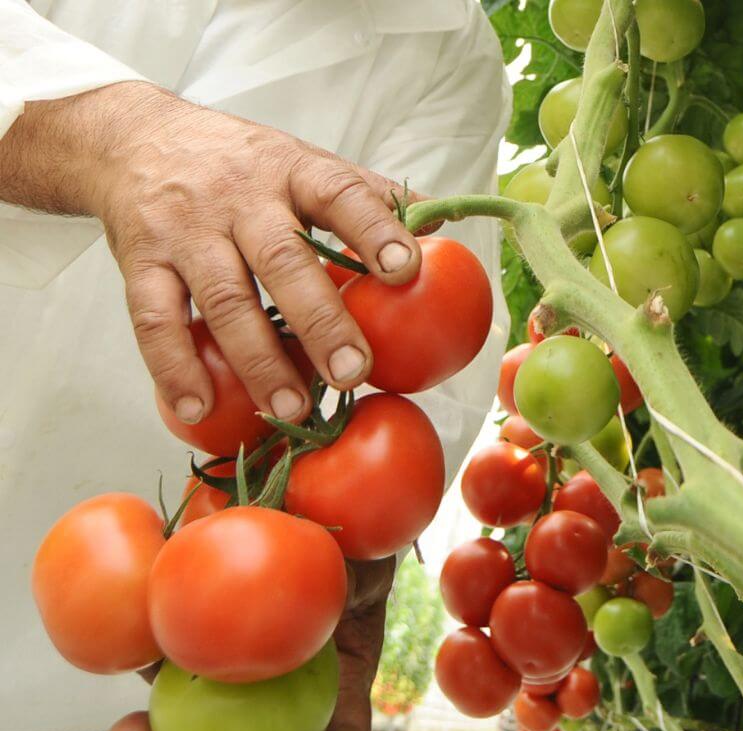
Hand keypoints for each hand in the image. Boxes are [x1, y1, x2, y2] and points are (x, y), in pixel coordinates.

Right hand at [0, 80, 433, 424]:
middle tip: (352, 372)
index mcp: (292, 171)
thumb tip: (440, 226)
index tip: (405, 270)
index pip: (340, 194)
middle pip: (283, 260)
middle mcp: (239, 198)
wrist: (133, 139)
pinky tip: (198, 408)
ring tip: (291, 409)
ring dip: (258, 361)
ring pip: (224, 300)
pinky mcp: (140, 261)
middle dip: (320, 321)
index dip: (374, 230)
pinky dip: (174, 368)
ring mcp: (186, 231)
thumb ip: (366, 195)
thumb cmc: (241, 164)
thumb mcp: (302, 162)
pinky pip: (155, 320)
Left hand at [106, 557, 395, 730]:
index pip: (344, 730)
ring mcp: (236, 674)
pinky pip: (167, 674)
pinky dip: (144, 689)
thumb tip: (336, 588)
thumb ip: (353, 573)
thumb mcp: (366, 553)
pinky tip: (118, 700)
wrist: (298, 502)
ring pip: (205, 728)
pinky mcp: (191, 648)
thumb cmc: (349, 535)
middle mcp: (288, 690)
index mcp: (341, 677)